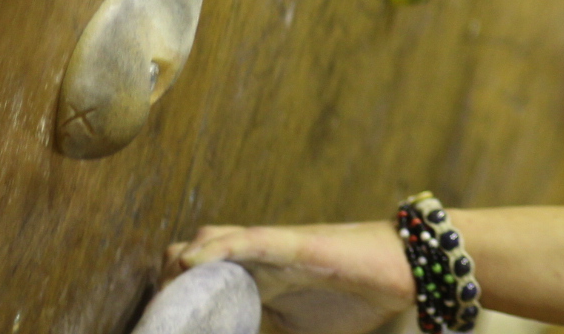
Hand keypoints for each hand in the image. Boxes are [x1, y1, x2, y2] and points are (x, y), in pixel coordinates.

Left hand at [164, 221, 414, 333]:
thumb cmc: (355, 301)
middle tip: (161, 314)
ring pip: (211, 240)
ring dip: (183, 263)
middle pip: (192, 254)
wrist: (405, 274)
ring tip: (172, 288)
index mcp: (255, 281)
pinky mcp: (294, 242)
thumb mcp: (298, 332)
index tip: (158, 323)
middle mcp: (257, 260)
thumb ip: (267, 332)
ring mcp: (273, 248)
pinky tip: (194, 260)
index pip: (197, 277)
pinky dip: (218, 247)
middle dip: (167, 280)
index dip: (170, 295)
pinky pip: (249, 240)